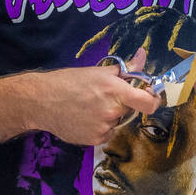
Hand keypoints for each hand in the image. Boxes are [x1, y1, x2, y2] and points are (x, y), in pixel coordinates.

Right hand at [24, 50, 159, 146]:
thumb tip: (143, 54)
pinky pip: (106, 133)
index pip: (148, 103)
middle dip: (121, 104)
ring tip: (88, 107)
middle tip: (102, 97)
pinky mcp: (94, 140)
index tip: (149, 97)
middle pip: (129, 110)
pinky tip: (84, 118)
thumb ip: (126, 68)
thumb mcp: (98, 71)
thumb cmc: (69, 82)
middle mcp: (112, 111)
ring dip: (108, 116)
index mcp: (115, 91)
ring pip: (116, 122)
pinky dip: (99, 127)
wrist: (42, 101)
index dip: (153, 100)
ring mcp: (103, 128)